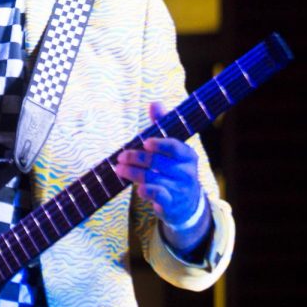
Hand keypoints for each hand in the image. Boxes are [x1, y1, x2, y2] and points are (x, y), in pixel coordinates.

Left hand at [114, 102, 210, 249]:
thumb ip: (162, 126)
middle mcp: (186, 171)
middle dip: (136, 158)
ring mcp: (179, 188)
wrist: (187, 203)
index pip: (175, 147)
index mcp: (187, 155)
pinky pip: (157, 195)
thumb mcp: (172, 149)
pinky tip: (137, 188)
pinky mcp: (171, 203)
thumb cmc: (174, 169)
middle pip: (157, 162)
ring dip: (132, 173)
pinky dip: (145, 191)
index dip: (159, 144)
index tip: (144, 142)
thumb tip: (154, 103)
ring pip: (152, 178)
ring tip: (118, 169)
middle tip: (120, 157)